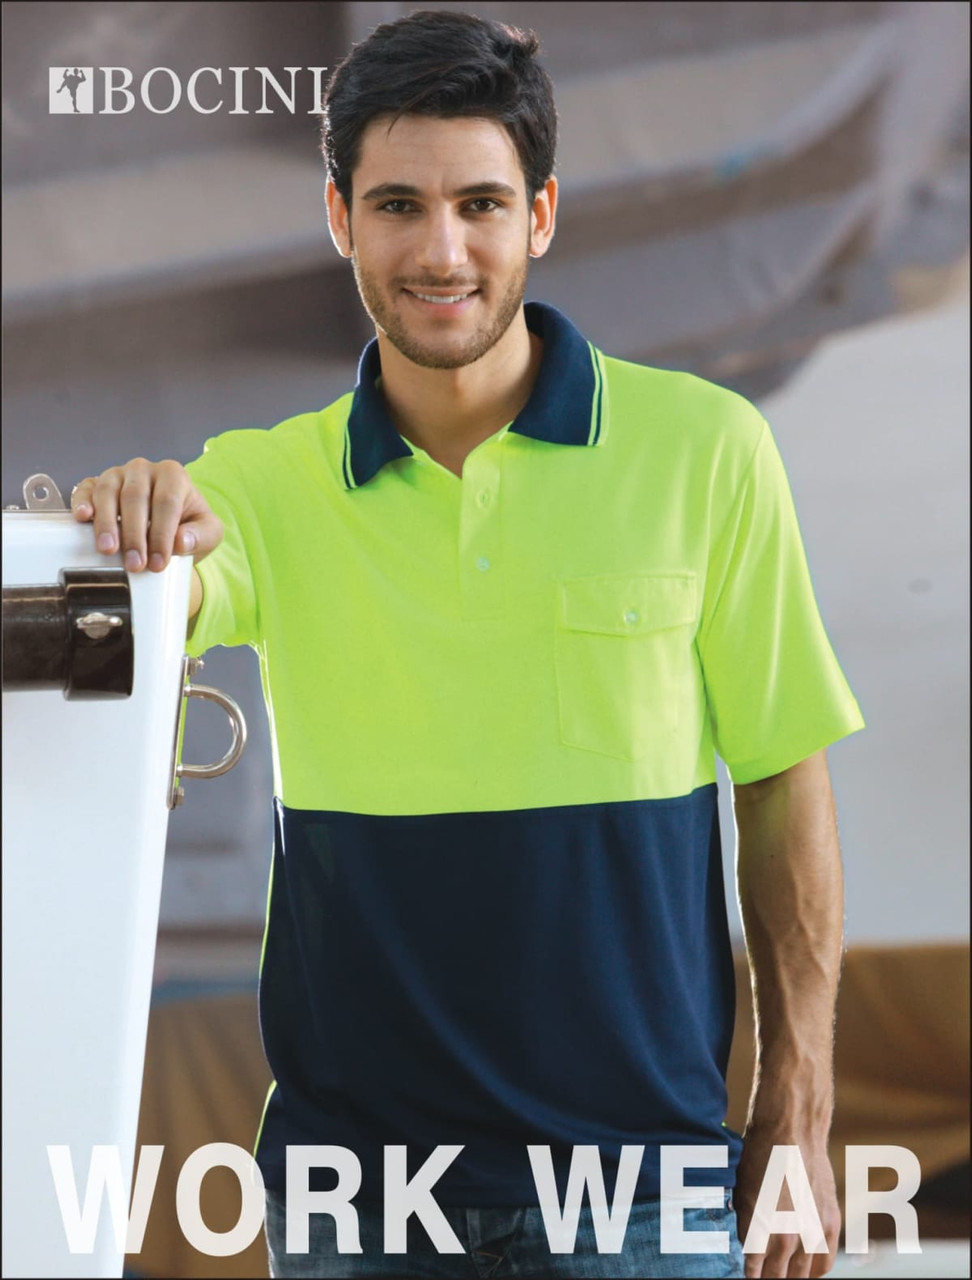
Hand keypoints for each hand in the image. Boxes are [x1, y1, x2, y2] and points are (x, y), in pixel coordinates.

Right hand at [71, 458, 222, 572]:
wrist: (168, 527)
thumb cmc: (188, 527)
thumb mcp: (208, 533)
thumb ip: (202, 536)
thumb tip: (182, 541)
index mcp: (173, 475)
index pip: (166, 502)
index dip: (162, 534)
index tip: (159, 563)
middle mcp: (143, 470)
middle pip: (135, 497)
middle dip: (135, 535)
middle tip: (135, 564)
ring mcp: (117, 475)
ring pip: (108, 492)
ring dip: (107, 523)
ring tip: (108, 549)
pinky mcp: (95, 484)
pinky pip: (85, 488)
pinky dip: (82, 502)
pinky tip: (82, 517)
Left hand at [734, 1125, 839, 1278]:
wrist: (791, 1129)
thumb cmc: (759, 1156)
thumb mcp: (742, 1193)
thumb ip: (747, 1227)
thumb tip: (748, 1249)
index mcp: (761, 1229)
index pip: (754, 1271)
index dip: (751, 1277)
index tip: (749, 1277)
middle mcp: (787, 1236)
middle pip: (779, 1278)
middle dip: (771, 1279)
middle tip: (765, 1276)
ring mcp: (812, 1232)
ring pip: (803, 1276)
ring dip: (792, 1278)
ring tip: (784, 1276)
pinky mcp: (830, 1223)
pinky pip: (824, 1262)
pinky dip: (814, 1271)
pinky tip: (805, 1270)